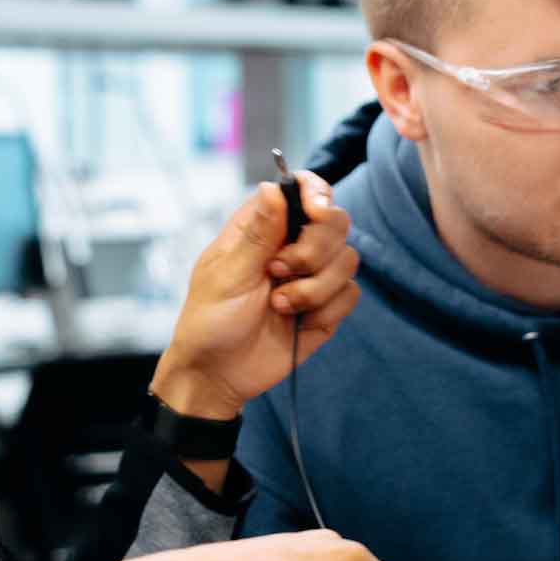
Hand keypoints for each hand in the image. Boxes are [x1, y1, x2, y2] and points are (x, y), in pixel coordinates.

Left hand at [147, 172, 357, 420]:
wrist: (218, 374)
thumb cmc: (210, 321)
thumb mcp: (228, 275)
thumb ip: (258, 232)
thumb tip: (273, 186)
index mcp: (263, 227)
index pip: (302, 190)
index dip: (316, 193)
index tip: (316, 212)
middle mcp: (292, 245)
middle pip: (336, 222)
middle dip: (313, 250)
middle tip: (278, 271)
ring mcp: (311, 276)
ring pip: (348, 259)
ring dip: (314, 287)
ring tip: (278, 305)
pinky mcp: (325, 307)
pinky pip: (349, 294)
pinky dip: (325, 310)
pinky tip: (297, 323)